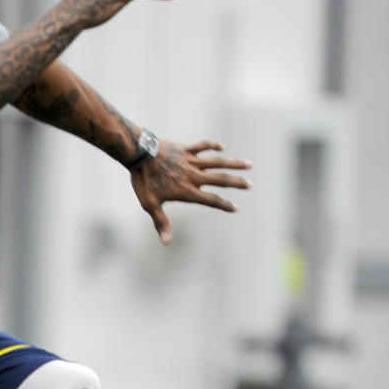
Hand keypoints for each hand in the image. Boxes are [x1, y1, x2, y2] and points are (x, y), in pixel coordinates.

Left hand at [130, 140, 252, 242]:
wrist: (139, 154)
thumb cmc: (143, 181)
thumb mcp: (150, 204)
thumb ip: (161, 222)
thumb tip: (167, 242)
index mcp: (187, 190)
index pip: (210, 200)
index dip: (223, 205)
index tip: (235, 208)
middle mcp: (193, 176)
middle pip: (220, 180)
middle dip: (236, 183)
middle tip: (249, 185)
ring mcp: (191, 161)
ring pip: (217, 162)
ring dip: (233, 163)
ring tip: (249, 164)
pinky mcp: (185, 149)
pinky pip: (202, 146)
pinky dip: (213, 146)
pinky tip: (222, 148)